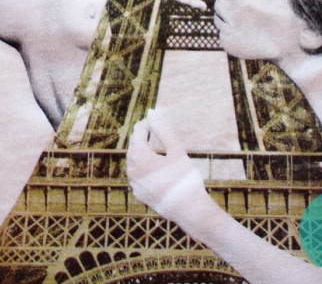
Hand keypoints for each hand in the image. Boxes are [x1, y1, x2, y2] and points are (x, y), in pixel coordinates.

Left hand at [127, 110, 207, 226]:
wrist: (189, 210)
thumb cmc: (184, 177)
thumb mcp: (175, 149)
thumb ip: (162, 129)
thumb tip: (151, 112)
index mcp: (138, 157)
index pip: (138, 132)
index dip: (148, 123)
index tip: (158, 119)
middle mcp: (131, 171)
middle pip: (134, 146)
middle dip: (143, 136)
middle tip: (156, 129)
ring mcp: (134, 184)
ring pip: (134, 161)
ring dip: (143, 151)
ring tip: (157, 145)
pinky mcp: (139, 194)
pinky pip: (138, 175)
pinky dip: (145, 166)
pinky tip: (157, 166)